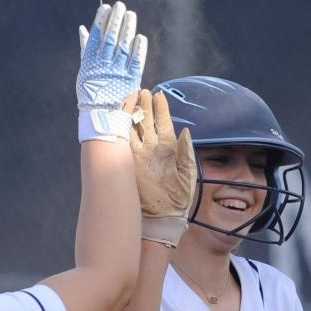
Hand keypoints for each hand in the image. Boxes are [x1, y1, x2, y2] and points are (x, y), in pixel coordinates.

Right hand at [76, 1, 146, 142]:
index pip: (96, 38)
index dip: (101, 22)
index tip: (106, 8)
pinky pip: (135, 64)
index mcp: (91, 63)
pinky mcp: (131, 82)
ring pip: (123, 48)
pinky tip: (140, 37)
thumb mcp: (85, 69)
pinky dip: (138, 51)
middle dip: (115, 22)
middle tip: (120, 6)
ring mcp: (117, 74)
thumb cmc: (91, 92)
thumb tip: (83, 28)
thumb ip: (86, 48)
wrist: (100, 118)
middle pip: (110, 40)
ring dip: (127, 30)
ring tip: (130, 15)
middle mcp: (103, 66)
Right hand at [127, 89, 196, 246]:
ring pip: (134, 130)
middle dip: (145, 107)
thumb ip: (186, 152)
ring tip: (132, 97)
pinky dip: (123, 129)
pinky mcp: (130, 164)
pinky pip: (125, 143)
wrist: (163, 218)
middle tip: (142, 91)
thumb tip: (186, 131)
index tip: (159, 95)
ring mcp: (140, 156)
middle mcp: (153, 151)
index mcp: (168, 150)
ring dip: (133, 114)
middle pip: (147, 123)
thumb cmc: (179, 198)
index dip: (161, 110)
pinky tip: (122, 117)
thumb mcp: (188, 174)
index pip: (163, 124)